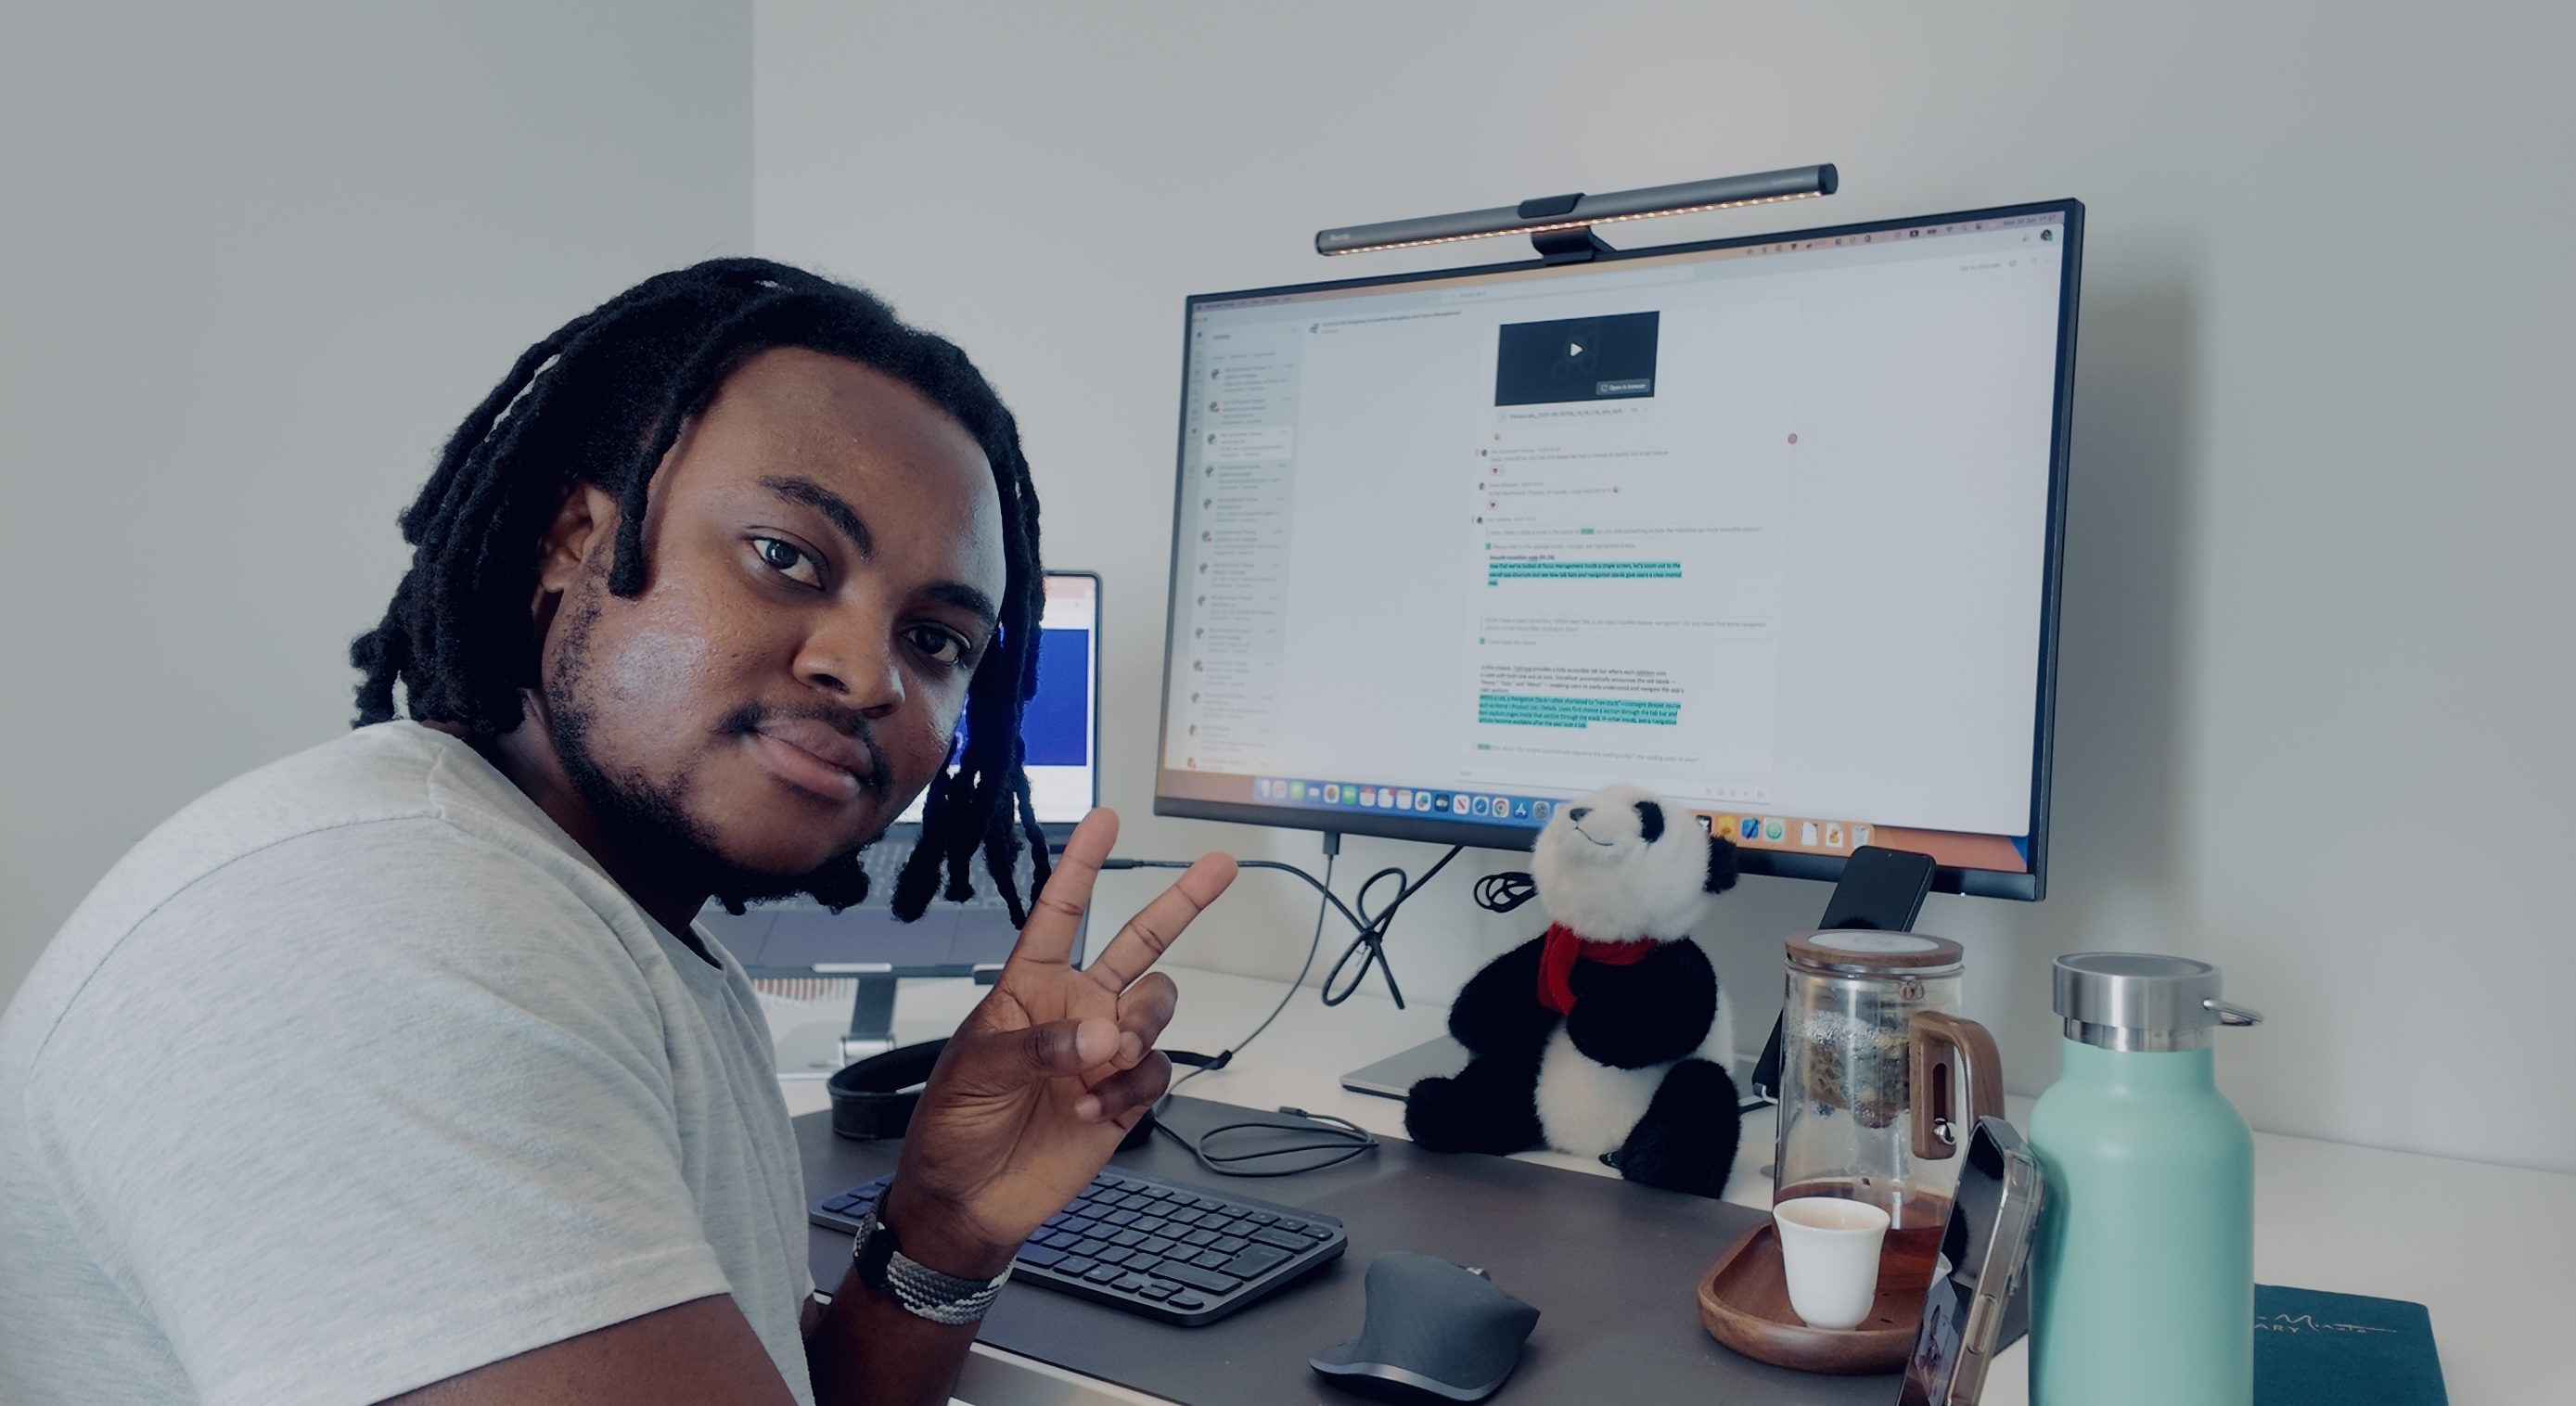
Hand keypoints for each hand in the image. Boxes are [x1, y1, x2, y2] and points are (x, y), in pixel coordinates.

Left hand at [881, 809, 1234, 1275]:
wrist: (970, 1200)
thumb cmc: (954, 1125)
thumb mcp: (977, 1071)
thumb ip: (1041, 1046)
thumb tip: (1106, 1037)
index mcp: (1030, 986)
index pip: (1062, 913)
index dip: (1083, 866)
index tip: (1105, 820)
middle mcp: (1076, 1008)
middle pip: (1140, 944)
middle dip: (1181, 903)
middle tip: (1219, 867)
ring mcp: (1104, 1051)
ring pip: (1156, 1008)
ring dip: (1140, 1028)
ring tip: (1105, 1063)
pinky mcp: (1124, 1096)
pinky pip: (1156, 1073)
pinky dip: (1132, 1088)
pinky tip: (1091, 1109)